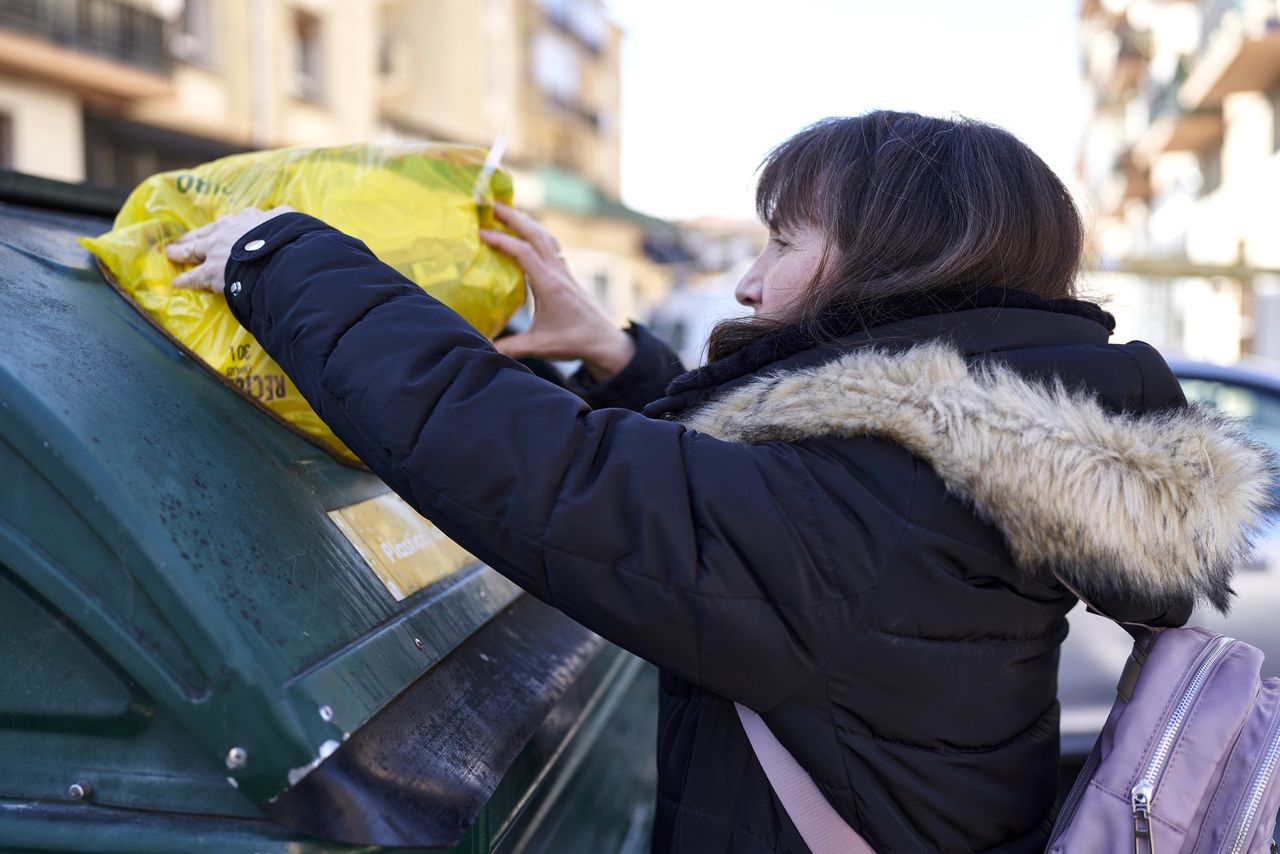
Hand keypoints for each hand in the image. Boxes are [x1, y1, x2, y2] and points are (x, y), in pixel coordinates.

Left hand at [165, 205, 295, 291]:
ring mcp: (217, 250)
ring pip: (194, 248)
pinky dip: (185, 280)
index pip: (234, 222)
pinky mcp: (211, 271)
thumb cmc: (289, 238)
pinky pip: (195, 277)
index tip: (221, 227)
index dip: (226, 226)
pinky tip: (176, 283)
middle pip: (207, 231)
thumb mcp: (291, 220)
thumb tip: (286, 212)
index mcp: (249, 218)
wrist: (279, 256)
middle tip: (181, 238)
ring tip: (171, 252)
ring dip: (182, 251)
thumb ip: (285, 217)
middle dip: (194, 235)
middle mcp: (229, 229)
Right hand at [481, 202, 634, 379]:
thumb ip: (509, 348)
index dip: (501, 240)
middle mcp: (558, 273)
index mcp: (550, 285)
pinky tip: (529, 235)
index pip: (523, 253)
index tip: (481, 233)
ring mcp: (565, 272)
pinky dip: (538, 235)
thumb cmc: (575, 342)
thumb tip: (482, 348)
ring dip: (527, 223)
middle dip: (514, 217)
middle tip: (492, 204)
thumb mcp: (539, 346)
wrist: (605, 342)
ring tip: (509, 213)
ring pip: (546, 237)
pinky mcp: (568, 276)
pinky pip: (552, 246)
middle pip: (536, 235)